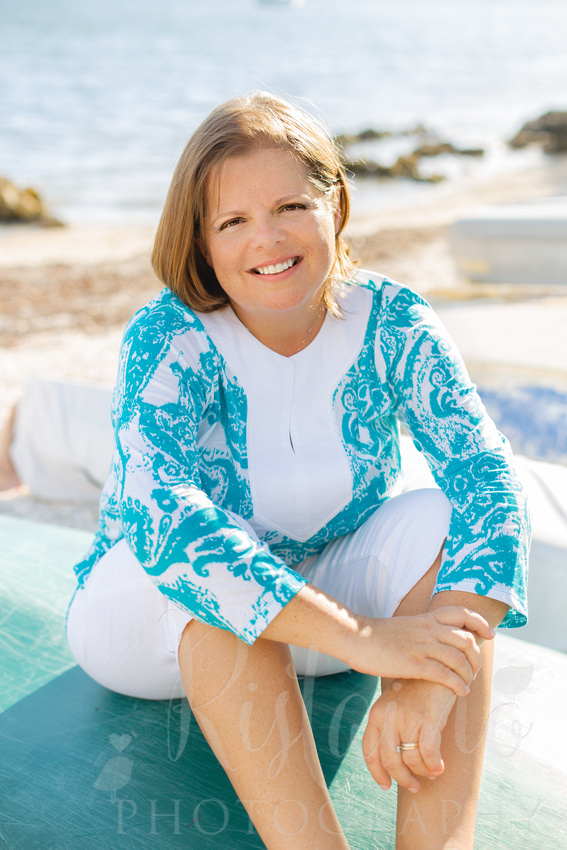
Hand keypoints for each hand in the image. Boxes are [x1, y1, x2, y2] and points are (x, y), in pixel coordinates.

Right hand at [350, 606, 491, 696]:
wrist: (356, 637)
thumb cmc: (378, 636)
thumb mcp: (407, 626)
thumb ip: (424, 631)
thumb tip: (437, 641)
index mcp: (427, 618)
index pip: (462, 613)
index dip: (480, 623)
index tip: (489, 634)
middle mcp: (429, 630)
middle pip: (466, 639)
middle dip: (477, 656)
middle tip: (476, 669)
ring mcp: (422, 646)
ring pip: (460, 658)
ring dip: (469, 674)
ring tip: (467, 684)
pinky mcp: (414, 664)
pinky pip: (445, 675)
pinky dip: (458, 685)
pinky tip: (460, 692)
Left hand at [362, 678, 455, 792]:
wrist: (435, 668)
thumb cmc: (416, 691)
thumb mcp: (395, 705)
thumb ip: (390, 729)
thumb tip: (394, 765)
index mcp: (377, 714)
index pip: (369, 751)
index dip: (376, 772)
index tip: (386, 785)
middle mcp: (389, 716)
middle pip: (390, 760)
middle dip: (403, 779)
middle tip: (414, 786)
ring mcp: (408, 717)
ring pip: (411, 759)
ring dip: (422, 772)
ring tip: (431, 772)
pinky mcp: (428, 717)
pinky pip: (429, 752)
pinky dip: (434, 764)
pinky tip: (439, 766)